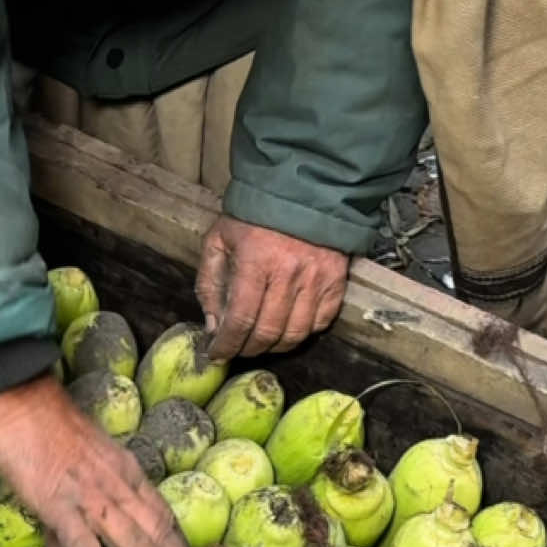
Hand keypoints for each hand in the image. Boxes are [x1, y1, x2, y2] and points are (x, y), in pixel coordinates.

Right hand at [0, 373, 206, 546]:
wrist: (22, 399)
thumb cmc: (44, 427)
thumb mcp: (79, 464)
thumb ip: (75, 511)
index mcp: (127, 473)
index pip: (164, 517)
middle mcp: (120, 486)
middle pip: (161, 534)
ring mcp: (93, 497)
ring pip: (138, 544)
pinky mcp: (62, 506)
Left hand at [196, 214, 348, 359]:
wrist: (301, 191)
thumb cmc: (253, 217)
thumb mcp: (218, 241)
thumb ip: (210, 283)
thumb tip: (213, 326)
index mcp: (256, 261)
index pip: (241, 320)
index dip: (227, 344)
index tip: (217, 355)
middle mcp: (289, 273)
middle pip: (268, 332)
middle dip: (248, 349)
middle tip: (237, 350)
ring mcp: (317, 278)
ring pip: (295, 333)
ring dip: (275, 346)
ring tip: (261, 343)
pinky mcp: (337, 281)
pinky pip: (320, 322)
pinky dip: (303, 332)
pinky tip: (287, 328)